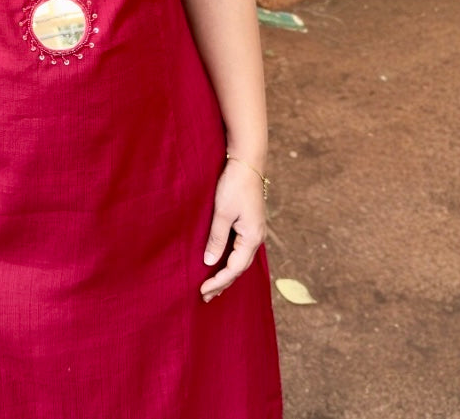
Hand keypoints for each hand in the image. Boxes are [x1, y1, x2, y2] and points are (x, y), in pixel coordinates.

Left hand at [199, 158, 266, 302]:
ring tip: (213, 286)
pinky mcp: (250, 224)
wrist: (247, 163)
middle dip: (223, 283)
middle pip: (240, 268)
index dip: (218, 281)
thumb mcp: (222, 213)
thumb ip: (216, 239)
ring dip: (227, 273)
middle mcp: (256, 238)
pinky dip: (230, 260)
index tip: (203, 290)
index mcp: (252, 238)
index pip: (234, 268)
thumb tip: (210, 262)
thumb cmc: (234, 186)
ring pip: (241, 259)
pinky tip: (222, 262)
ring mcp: (254, 231)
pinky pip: (240, 249)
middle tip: (205, 296)